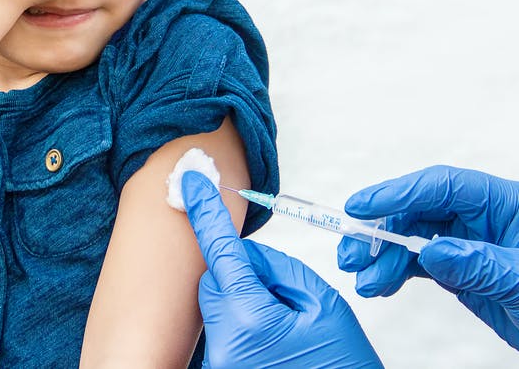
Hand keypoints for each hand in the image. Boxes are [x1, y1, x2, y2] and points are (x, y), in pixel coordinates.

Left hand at [181, 171, 381, 367]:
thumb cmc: (342, 367)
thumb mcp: (324, 308)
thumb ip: (279, 270)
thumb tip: (247, 258)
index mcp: (247, 319)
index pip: (220, 252)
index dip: (205, 212)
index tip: (190, 182)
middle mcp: (222, 345)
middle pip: (216, 282)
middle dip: (243, 276)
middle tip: (284, 299)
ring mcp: (218, 364)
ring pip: (219, 309)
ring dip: (244, 306)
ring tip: (284, 334)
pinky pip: (222, 336)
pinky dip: (243, 330)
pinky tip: (272, 348)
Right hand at [338, 165, 518, 348]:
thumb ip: (481, 265)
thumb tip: (433, 251)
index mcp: (505, 204)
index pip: (442, 186)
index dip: (397, 193)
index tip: (361, 207)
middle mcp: (483, 220)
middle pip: (419, 212)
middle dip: (381, 233)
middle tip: (352, 254)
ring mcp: (471, 246)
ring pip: (413, 240)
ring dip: (382, 258)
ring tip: (364, 281)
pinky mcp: (463, 272)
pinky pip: (419, 264)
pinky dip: (395, 273)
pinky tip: (379, 284)